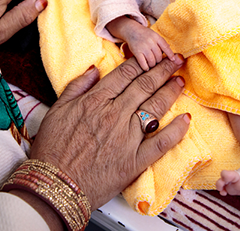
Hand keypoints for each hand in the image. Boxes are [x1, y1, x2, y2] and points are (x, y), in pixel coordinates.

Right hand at [30, 56, 188, 210]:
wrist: (54, 185)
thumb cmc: (52, 150)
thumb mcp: (57, 110)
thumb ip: (77, 87)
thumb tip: (94, 70)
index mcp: (96, 101)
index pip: (126, 74)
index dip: (143, 62)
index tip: (154, 55)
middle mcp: (115, 115)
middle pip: (144, 86)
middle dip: (162, 70)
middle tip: (175, 60)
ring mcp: (127, 138)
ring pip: (155, 108)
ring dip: (170, 92)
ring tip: (181, 81)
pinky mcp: (135, 161)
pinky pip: (161, 143)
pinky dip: (176, 131)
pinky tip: (186, 120)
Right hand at [125, 26, 175, 70]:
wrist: (131, 31)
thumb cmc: (145, 35)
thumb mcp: (155, 35)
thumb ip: (162, 43)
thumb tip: (171, 53)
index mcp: (156, 37)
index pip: (166, 47)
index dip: (170, 54)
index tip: (173, 60)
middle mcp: (150, 42)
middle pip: (159, 56)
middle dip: (159, 61)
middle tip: (157, 62)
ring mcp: (143, 47)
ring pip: (152, 61)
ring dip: (152, 65)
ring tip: (152, 65)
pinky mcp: (136, 52)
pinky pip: (143, 63)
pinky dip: (146, 67)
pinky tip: (146, 68)